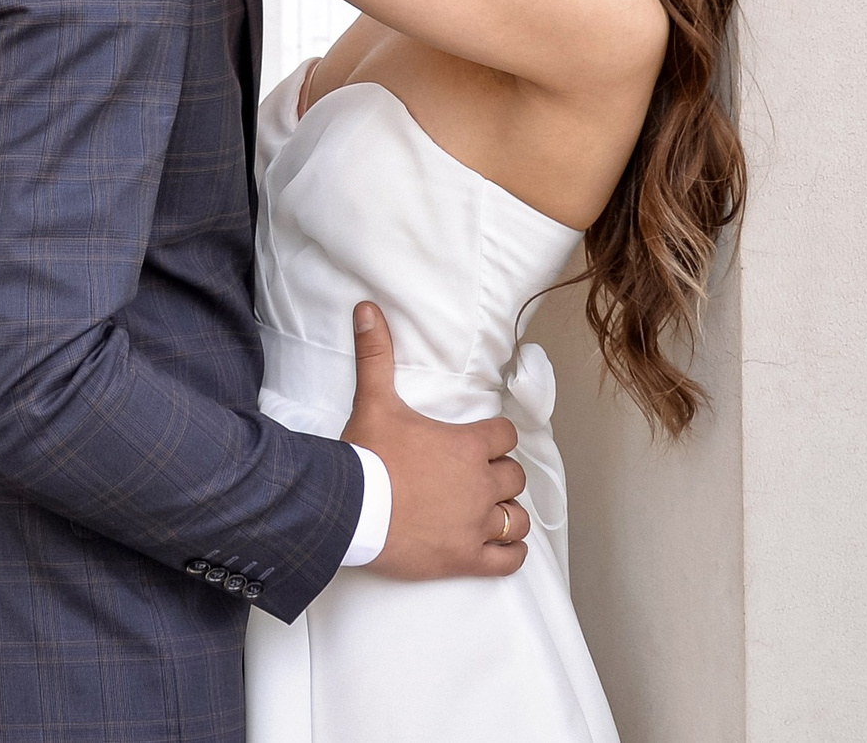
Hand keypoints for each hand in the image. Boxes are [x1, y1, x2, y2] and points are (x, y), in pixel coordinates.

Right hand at [343, 301, 528, 579]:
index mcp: (467, 446)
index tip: (481, 442)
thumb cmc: (366, 456)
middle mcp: (480, 484)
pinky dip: (509, 553)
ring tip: (488, 511)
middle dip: (499, 475)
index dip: (494, 437)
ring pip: (516, 518)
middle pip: (514, 476)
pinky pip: (508, 559)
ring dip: (506, 513)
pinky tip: (499, 547)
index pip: (505, 435)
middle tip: (476, 476)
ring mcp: (476, 524)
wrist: (349, 509)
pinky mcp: (466, 557)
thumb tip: (367, 309)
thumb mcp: (374, 400)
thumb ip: (376, 353)